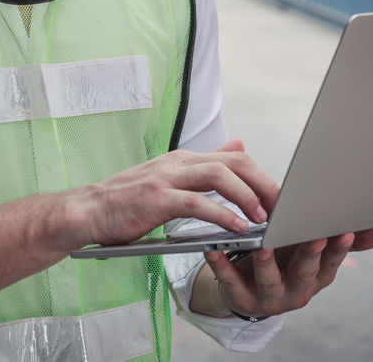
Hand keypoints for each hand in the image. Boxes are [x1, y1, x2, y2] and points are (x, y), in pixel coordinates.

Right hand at [61, 139, 277, 247]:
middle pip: (234, 161)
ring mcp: (166, 178)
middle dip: (264, 183)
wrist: (87, 211)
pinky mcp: (155, 198)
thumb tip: (240, 144)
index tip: (282, 199)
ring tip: (263, 217)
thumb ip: (206, 166)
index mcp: (184, 159)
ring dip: (246, 196)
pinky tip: (236, 228)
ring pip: (218, 175)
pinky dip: (220, 214)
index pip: (234, 158)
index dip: (262, 177)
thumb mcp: (171, 179)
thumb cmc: (129, 202)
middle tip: (285, 208)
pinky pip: (195, 203)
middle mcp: (178, 162)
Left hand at [203, 226, 372, 317]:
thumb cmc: (286, 259)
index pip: (332, 259)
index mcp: (317, 274)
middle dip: (311, 253)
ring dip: (266, 263)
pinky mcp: (242, 300)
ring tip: (263, 245)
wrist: (250, 289)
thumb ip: (344, 238)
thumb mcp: (314, 249)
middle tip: (315, 236)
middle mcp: (298, 289)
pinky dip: (222, 266)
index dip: (339, 247)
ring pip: (269, 280)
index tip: (345, 230)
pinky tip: (214, 250)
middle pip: (306, 271)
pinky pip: (231, 282)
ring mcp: (270, 297)